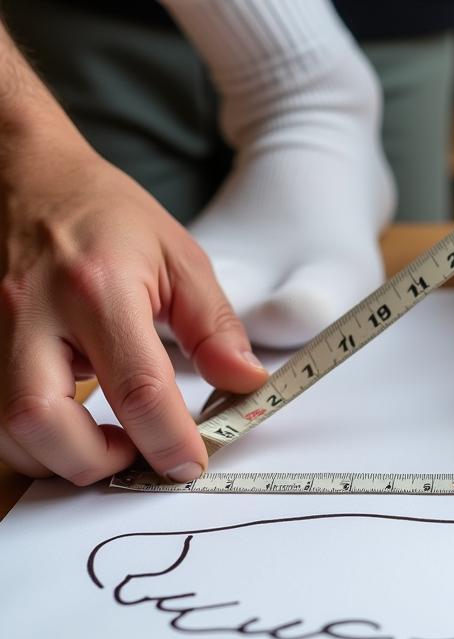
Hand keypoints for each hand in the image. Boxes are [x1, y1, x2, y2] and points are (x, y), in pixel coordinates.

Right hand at [0, 116, 266, 484]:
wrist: (27, 175)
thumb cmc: (104, 214)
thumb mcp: (179, 257)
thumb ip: (214, 327)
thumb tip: (245, 383)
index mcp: (99, 288)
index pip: (137, 387)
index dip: (169, 440)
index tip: (191, 462)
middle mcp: (32, 313)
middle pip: (41, 423)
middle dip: (93, 462)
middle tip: (135, 455)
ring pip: (6, 430)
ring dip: (58, 456)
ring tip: (105, 440)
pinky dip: (32, 436)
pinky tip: (68, 419)